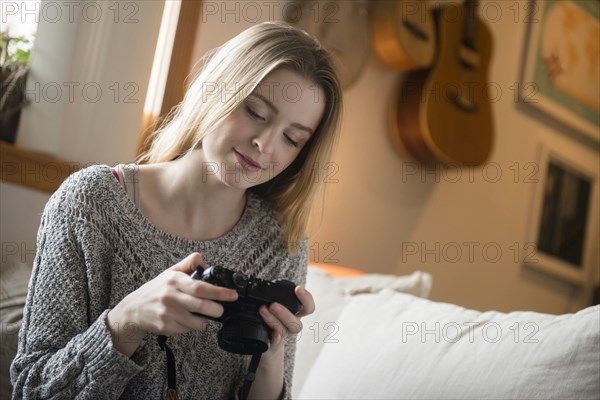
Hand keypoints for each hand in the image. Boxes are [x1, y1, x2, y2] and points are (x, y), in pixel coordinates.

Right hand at [106, 252, 237, 355]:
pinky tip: (188, 320)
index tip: (232, 295)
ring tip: (204, 315)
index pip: (200, 287)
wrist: (133, 309)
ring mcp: (168, 313)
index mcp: (174, 281)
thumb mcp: (170, 273)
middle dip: (216, 309)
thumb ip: (188, 264)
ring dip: (205, 320)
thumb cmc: (155, 290)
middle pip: (200, 305)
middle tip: (221, 309)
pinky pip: (188, 330)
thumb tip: (204, 260)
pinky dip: (193, 326)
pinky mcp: (166, 327)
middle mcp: (170, 297)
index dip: (219, 292)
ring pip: (197, 322)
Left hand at [258, 285, 314, 354]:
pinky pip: (276, 343)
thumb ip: (277, 296)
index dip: (306, 298)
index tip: (298, 288)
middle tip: (273, 305)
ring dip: (273, 320)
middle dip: (285, 313)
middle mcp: (292, 326)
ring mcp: (284, 335)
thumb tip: (269, 284)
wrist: (267, 343)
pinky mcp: (274, 344)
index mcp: (297, 314)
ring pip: (285, 331)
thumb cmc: (273, 318)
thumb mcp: (278, 305)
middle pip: (297, 324)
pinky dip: (275, 338)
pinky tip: (273, 334)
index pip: (309, 308)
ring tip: (262, 310)